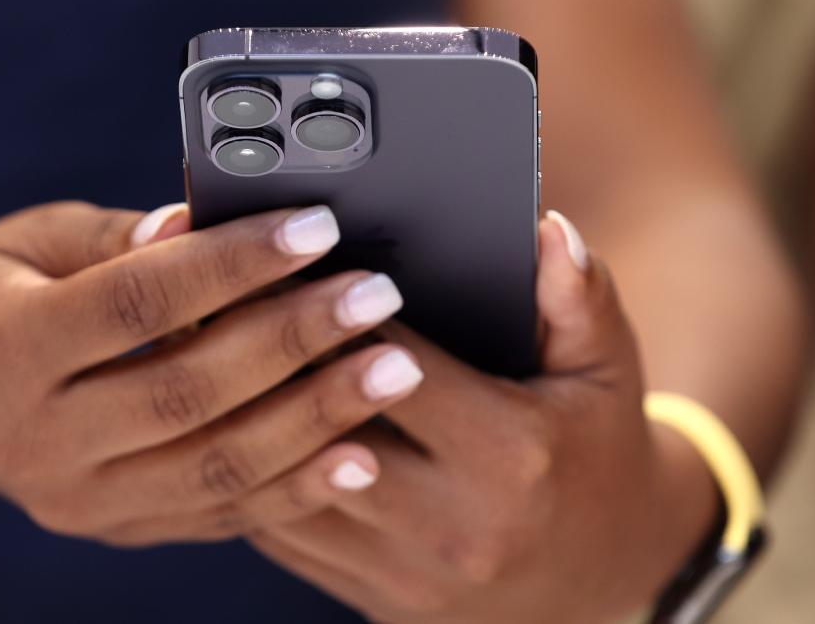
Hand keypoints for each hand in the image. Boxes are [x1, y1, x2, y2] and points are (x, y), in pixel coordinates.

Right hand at [0, 201, 425, 544]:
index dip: (229, 265)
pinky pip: (222, 515)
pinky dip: (297, 487)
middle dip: (293, 342)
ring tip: (394, 368)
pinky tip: (362, 453)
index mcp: (6, 349)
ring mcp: (81, 500)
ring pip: (215, 466)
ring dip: (316, 418)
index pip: (134, 303)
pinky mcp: (123, 529)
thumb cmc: (0, 294)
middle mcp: (37, 439)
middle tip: (376, 296)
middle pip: (185, 393)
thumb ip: (111, 236)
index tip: (316, 227)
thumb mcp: (29, 243)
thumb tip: (194, 219)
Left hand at [247, 212, 715, 622]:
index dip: (336, 313)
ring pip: (289, 489)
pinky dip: (253, 477)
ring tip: (207, 354)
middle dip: (273, 361)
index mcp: (510, 454)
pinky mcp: (375, 599)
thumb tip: (546, 228)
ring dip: (245, 421)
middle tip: (222, 298)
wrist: (600, 577)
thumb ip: (580, 297)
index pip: (395, 368)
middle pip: (325, 431)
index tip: (290, 264)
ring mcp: (408, 572)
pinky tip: (230, 424)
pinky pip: (286, 537)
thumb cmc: (596, 451)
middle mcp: (453, 522)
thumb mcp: (607, 371)